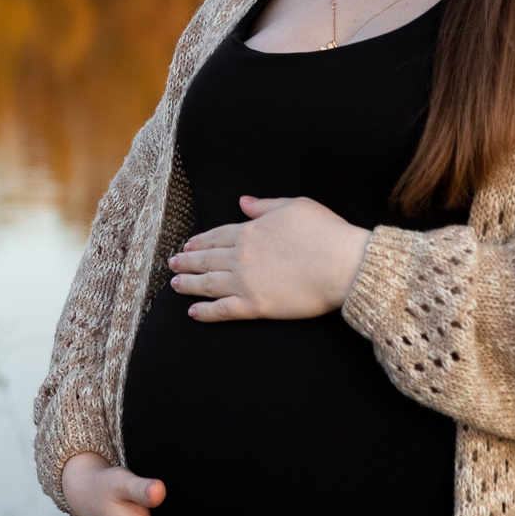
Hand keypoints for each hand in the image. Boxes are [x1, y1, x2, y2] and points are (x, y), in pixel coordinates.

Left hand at [168, 194, 371, 320]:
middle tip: (172, 264)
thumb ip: (265, 206)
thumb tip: (243, 202)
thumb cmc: (325, 232)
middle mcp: (241, 256)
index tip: (187, 245)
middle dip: (187, 261)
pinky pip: (222, 310)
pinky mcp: (254, 306)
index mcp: (249, 231)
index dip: (199, 242)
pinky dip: (205, 312)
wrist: (342, 263)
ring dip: (188, 284)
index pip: (216, 236)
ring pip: (207, 284)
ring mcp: (245, 282)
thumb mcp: (294, 206)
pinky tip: (193, 313)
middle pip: (206, 259)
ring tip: (175, 284)